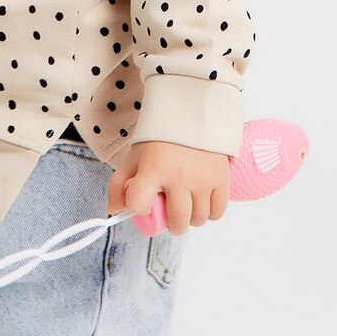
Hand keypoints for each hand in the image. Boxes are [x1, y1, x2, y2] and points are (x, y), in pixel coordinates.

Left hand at [106, 141, 230, 235]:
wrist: (190, 111)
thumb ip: (119, 183)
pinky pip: (217, 211)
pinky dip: (210, 212)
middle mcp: (179, 176)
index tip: (144, 201)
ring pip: (198, 219)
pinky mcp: (221, 177)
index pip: (139, 204)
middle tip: (170, 215)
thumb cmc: (160, 137)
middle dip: (172, 224)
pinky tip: (202, 201)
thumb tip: (115, 210)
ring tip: (186, 205)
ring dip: (191, 219)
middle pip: (177, 221)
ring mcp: (202, 178)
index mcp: (153, 168)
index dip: (139, 207)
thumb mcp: (135, 155)